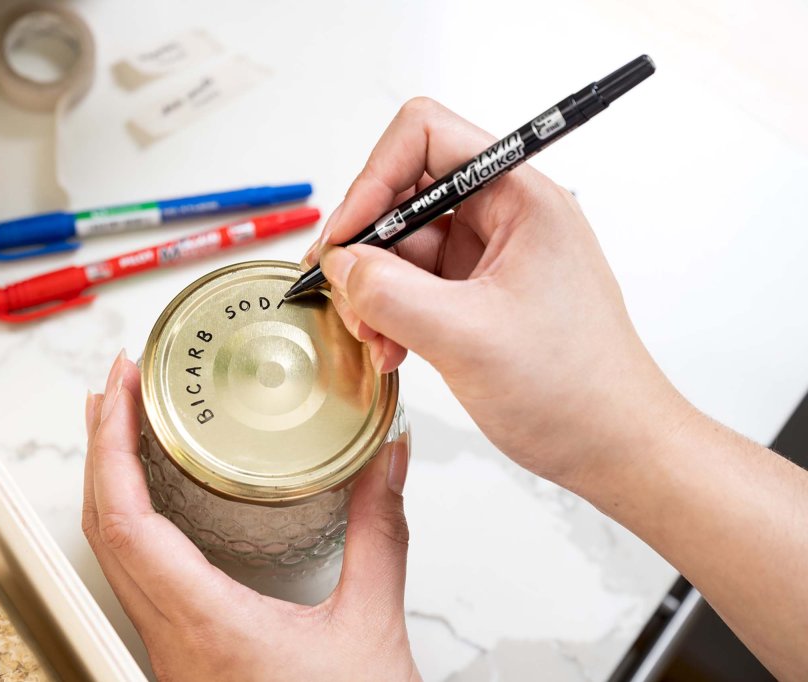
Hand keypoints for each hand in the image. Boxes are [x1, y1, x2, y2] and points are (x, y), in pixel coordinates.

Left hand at [82, 352, 419, 681]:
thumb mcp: (372, 630)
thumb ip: (380, 536)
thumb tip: (389, 461)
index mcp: (204, 624)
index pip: (125, 519)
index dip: (111, 443)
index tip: (120, 387)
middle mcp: (171, 637)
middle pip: (102, 527)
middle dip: (101, 445)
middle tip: (118, 385)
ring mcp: (171, 649)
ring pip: (112, 554)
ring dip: (110, 482)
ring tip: (125, 426)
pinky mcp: (185, 653)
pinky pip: (135, 576)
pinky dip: (132, 519)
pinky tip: (157, 501)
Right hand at [304, 97, 691, 492]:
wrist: (614, 448)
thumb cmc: (576, 391)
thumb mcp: (468, 339)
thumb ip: (390, 294)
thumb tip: (340, 264)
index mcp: (521, 199)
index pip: (427, 137)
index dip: (374, 178)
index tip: (345, 236)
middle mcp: (505, 217)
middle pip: (405, 194)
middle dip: (367, 246)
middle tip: (343, 294)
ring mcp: (490, 258)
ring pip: (404, 246)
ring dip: (375, 289)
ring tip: (374, 338)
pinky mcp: (478, 295)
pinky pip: (414, 285)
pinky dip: (390, 313)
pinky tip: (390, 349)